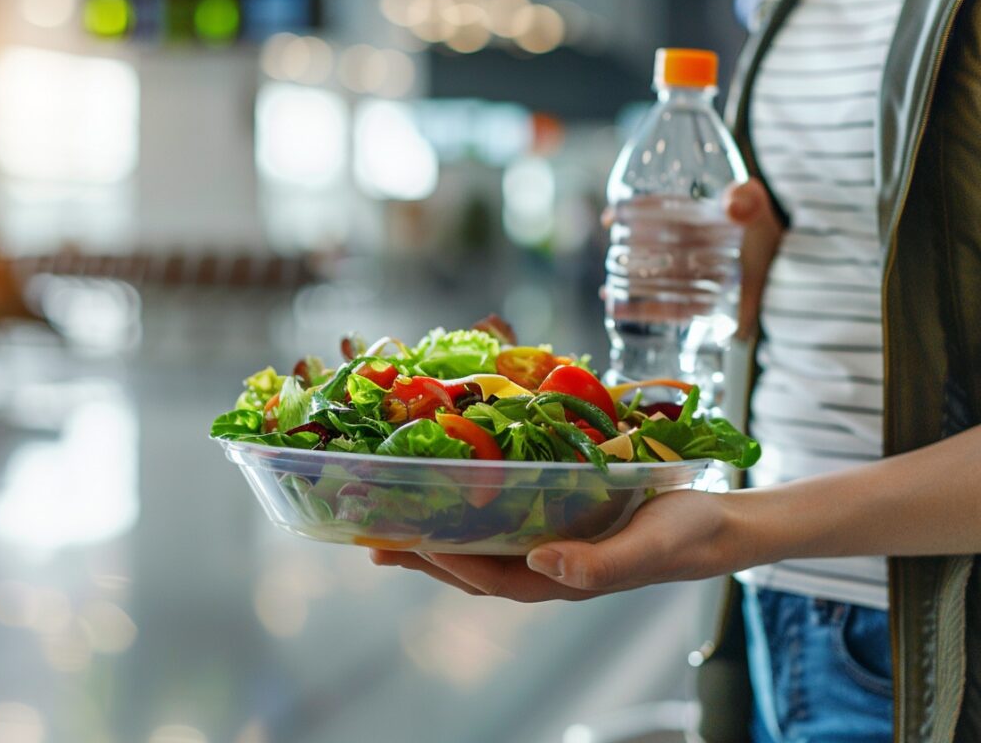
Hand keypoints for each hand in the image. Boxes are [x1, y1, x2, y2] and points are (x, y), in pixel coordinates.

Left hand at [371, 489, 752, 601]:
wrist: (710, 525)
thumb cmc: (679, 534)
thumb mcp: (646, 546)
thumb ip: (598, 564)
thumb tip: (542, 563)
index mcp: (560, 578)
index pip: (489, 576)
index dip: (447, 562)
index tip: (409, 541)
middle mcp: (543, 567)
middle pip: (469, 568)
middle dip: (419, 555)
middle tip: (370, 538)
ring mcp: (546, 548)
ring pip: (477, 549)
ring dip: (431, 539)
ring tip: (385, 527)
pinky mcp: (552, 523)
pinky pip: (497, 525)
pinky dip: (464, 516)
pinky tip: (444, 500)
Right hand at [601, 178, 783, 338]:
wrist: (806, 285)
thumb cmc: (778, 244)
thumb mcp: (762, 213)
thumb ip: (749, 202)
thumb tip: (732, 201)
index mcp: (706, 220)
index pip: (663, 210)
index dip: (636, 211)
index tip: (612, 216)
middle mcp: (696, 249)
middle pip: (654, 248)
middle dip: (629, 252)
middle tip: (612, 253)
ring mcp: (695, 279)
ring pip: (655, 279)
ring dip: (630, 283)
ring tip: (609, 288)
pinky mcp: (702, 308)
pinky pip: (667, 309)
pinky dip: (641, 310)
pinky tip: (616, 307)